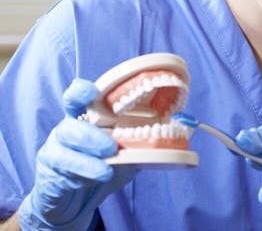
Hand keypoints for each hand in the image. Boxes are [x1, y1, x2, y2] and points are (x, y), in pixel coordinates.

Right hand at [18, 79, 137, 229]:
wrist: (76, 200)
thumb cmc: (102, 166)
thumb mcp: (127, 149)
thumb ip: (144, 136)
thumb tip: (181, 125)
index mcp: (84, 119)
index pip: (76, 98)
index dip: (81, 92)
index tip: (91, 91)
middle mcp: (66, 131)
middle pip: (69, 127)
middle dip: (90, 136)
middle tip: (112, 147)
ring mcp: (54, 152)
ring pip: (63, 151)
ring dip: (87, 160)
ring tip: (107, 168)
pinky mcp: (50, 175)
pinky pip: (63, 173)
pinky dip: (83, 176)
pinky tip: (98, 177)